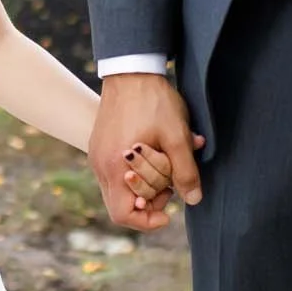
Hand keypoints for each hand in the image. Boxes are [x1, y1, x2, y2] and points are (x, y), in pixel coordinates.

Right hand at [91, 74, 202, 230]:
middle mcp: (101, 165)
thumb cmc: (153, 101)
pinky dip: (138, 170)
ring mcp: (98, 155)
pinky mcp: (100, 146)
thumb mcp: (177, 136)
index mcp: (115, 167)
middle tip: (172, 181)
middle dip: (152, 199)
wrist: (130, 70)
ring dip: (147, 183)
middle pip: (124, 204)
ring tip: (167, 162)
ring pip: (122, 188)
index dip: (147, 221)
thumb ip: (186, 171)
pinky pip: (118, 171)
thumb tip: (193, 200)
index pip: (123, 215)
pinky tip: (155, 151)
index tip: (169, 211)